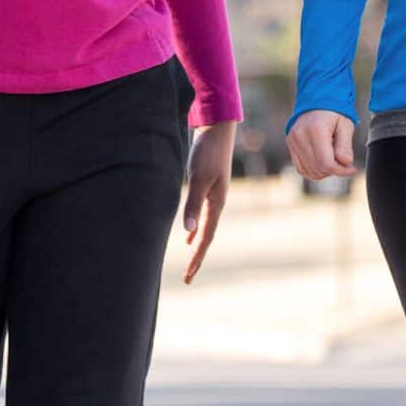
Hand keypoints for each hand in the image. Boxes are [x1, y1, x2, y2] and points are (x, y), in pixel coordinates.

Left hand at [181, 121, 235, 283]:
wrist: (217, 128)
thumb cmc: (207, 152)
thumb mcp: (199, 178)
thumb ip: (193, 204)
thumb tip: (187, 231)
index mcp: (216, 204)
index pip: (206, 237)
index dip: (197, 257)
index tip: (190, 275)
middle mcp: (216, 203)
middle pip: (206, 236)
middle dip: (198, 257)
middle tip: (189, 276)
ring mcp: (212, 195)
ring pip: (203, 226)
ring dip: (196, 243)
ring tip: (189, 260)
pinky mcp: (206, 186)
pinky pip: (200, 214)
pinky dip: (194, 227)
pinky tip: (187, 232)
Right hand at [286, 110, 355, 181]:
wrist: (317, 98)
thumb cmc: (335, 111)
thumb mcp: (345, 125)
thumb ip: (345, 146)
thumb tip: (346, 162)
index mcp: (316, 130)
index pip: (326, 163)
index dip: (341, 171)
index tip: (352, 169)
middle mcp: (300, 136)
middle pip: (317, 168)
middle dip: (334, 170)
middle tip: (344, 162)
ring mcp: (293, 141)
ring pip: (308, 171)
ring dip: (324, 171)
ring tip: (333, 159)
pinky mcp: (290, 144)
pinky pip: (300, 167)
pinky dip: (313, 170)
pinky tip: (323, 162)